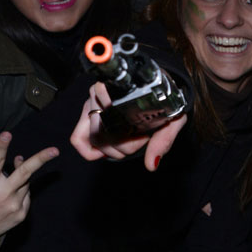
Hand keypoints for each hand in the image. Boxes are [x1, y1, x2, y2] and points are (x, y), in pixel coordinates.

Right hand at [0, 132, 56, 242]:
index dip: (1, 146)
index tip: (7, 134)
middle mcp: (3, 196)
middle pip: (25, 173)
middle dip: (41, 159)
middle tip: (54, 150)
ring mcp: (15, 206)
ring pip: (25, 182)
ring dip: (22, 171)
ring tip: (16, 163)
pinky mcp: (21, 213)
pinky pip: (26, 194)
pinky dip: (21, 187)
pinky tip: (12, 187)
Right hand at [70, 81, 187, 170]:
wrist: (158, 90)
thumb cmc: (164, 102)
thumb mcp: (172, 119)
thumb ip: (164, 139)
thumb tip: (151, 164)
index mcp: (118, 87)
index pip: (104, 103)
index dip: (121, 127)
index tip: (141, 133)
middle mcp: (99, 93)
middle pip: (101, 132)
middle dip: (123, 146)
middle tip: (142, 140)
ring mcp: (91, 105)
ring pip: (93, 138)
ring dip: (114, 150)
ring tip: (132, 143)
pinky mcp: (87, 116)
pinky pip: (79, 139)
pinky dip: (93, 152)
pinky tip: (113, 149)